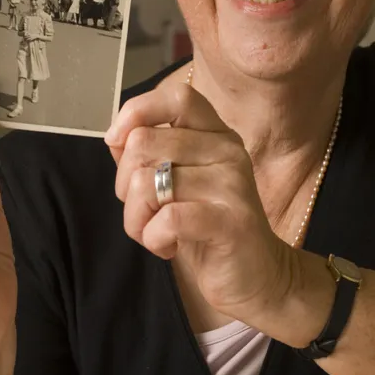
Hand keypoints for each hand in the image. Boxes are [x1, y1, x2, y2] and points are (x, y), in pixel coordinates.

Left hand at [105, 83, 299, 327]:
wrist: (259, 277)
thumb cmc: (208, 230)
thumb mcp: (177, 186)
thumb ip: (149, 156)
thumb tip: (116, 137)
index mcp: (216, 135)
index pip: (177, 96)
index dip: (137, 111)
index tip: (117, 142)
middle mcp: (228, 151)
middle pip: (144, 143)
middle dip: (124, 185)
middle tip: (144, 211)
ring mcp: (232, 184)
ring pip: (146, 184)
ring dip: (136, 219)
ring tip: (156, 234)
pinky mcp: (231, 222)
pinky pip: (166, 218)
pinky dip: (153, 238)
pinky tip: (167, 248)